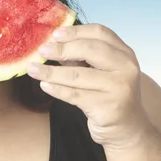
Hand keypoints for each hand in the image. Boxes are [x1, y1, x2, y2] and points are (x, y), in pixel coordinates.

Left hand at [26, 23, 152, 150]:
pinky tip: (44, 85)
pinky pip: (75, 95)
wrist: (127, 129)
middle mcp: (126, 68)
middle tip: (42, 50)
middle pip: (89, 49)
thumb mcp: (100, 71)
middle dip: (61, 49)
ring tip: (33, 69)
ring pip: (77, 74)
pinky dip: (56, 89)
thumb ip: (80, 57)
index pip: (100, 32)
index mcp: (124, 53)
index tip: (55, 33)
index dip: (75, 31)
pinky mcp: (108, 108)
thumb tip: (52, 44)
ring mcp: (119, 88)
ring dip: (51, 71)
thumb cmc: (109, 95)